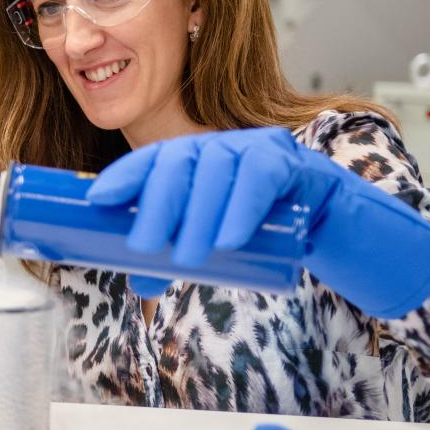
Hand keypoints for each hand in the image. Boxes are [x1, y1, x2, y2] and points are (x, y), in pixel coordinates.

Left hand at [85, 127, 429, 317]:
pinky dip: (240, 208)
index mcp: (195, 159)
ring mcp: (257, 148)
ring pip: (217, 172)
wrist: (330, 228)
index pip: (153, 159)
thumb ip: (176, 258)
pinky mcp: (292, 163)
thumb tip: (138, 284)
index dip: (124, 176)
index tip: (98, 200)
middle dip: (157, 203)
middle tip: (142, 246)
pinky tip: (227, 240)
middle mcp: (222, 145)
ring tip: (184, 259)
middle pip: (179, 160)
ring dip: (197, 217)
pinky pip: (261, 177)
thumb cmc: (263, 231)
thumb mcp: (213, 244)